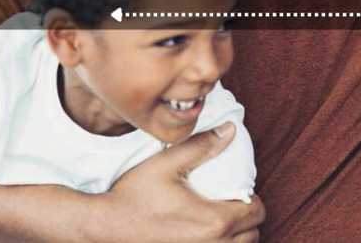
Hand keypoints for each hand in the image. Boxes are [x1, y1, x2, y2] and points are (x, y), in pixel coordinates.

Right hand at [86, 122, 264, 242]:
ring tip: (220, 220)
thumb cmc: (134, 196)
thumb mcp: (166, 163)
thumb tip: (230, 130)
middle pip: (252, 235)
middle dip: (247, 218)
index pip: (255, 212)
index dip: (250, 198)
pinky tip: (204, 234)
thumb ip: (201, 146)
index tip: (235, 190)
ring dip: (236, 236)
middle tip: (231, 203)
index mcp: (214, 221)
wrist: (105, 227)